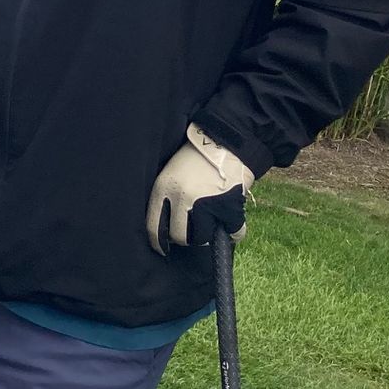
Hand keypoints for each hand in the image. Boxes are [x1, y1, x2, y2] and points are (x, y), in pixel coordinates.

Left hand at [146, 123, 254, 255]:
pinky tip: (232, 221)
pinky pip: (232, 233)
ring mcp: (206, 204)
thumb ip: (167, 195)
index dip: (158, 242)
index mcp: (164, 187)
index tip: (162, 249)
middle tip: (194, 229)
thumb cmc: (198, 155)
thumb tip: (165, 226)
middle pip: (179, 236)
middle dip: (187, 237)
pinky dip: (234, 231)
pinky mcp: (228, 207)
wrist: (228, 139)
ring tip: (214, 219)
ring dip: (209, 232)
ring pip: (203, 237)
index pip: (153, 226)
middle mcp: (182, 198)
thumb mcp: (171, 170)